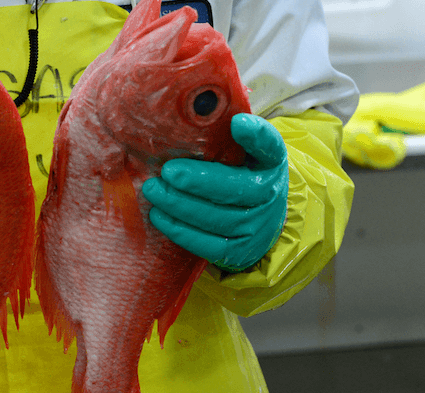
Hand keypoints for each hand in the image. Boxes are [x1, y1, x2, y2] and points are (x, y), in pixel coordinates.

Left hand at [142, 113, 288, 271]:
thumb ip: (220, 134)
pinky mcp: (238, 252)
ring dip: (180, 205)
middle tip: (167, 171)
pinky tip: (159, 215)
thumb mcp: (239, 152)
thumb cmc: (238, 175)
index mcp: (271, 161)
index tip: (237, 123)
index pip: (270, 145)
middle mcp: (269, 194)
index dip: (256, 136)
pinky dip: (180, 230)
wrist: (259, 220)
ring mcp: (256, 226)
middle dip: (198, 181)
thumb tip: (187, 109)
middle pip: (236, 189)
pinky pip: (207, 244)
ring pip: (217, 218)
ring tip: (153, 191)